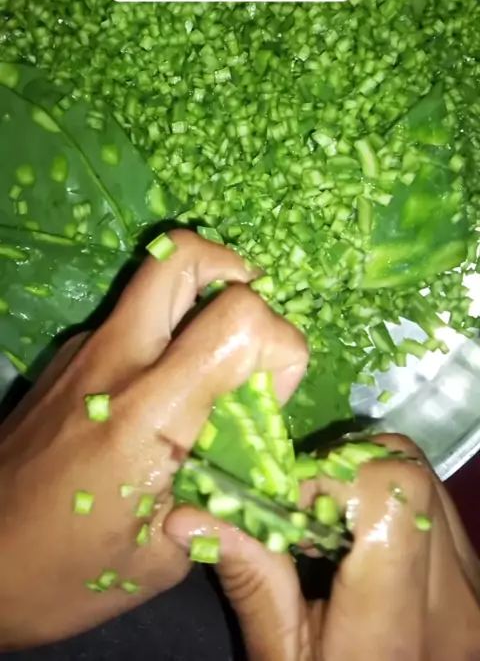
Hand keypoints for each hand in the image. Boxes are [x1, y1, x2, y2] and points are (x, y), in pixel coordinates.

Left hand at [0, 230, 307, 650]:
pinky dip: (165, 333)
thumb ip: (221, 499)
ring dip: (201, 300)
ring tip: (212, 363)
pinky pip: (131, 317)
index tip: (270, 399)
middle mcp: (116, 360)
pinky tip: (161, 396)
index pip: (240, 318)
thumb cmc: (63, 575)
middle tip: (251, 331)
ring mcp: (85, 350)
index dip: (281, 348)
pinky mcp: (67, 357)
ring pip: (155, 279)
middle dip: (237, 276)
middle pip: (186, 256)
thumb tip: (251, 460)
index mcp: (149, 412)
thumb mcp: (161, 559)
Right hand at [166, 435, 479, 660]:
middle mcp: (454, 599)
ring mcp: (475, 586)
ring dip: (369, 476)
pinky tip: (365, 535)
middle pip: (406, 469)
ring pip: (425, 475)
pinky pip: (439, 503)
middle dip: (345, 467)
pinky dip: (396, 497)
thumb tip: (184, 516)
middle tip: (305, 507)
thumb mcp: (283, 659)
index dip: (330, 475)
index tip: (288, 502)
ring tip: (332, 521)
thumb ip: (251, 582)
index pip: (388, 491)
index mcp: (395, 627)